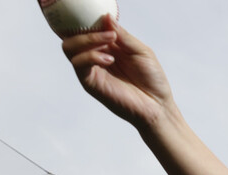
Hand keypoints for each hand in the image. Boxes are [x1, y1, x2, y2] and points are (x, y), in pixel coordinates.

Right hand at [61, 15, 173, 129]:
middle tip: (108, 33)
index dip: (88, 20)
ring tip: (110, 42)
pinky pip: (78, 64)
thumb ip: (123, 35)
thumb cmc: (152, 79)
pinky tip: (110, 59)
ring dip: (88, 40)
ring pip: (69, 48)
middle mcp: (95, 56)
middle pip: (71, 35)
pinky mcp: (90, 83)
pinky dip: (91, 56)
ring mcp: (91, 70)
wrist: (157, 104)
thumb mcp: (141, 51)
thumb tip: (106, 17)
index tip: (102, 18)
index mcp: (107, 46)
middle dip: (86, 29)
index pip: (85, 28)